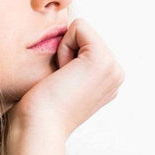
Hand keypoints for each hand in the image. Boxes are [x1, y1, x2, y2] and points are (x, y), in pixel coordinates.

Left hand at [6, 18, 124, 139]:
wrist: (38, 127)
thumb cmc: (40, 108)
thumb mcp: (64, 81)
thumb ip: (74, 62)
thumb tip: (69, 35)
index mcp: (108, 80)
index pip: (85, 42)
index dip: (65, 55)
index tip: (61, 83)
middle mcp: (116, 74)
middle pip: (85, 33)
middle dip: (65, 51)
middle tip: (60, 82)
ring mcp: (113, 68)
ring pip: (82, 30)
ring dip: (63, 51)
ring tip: (61, 80)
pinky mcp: (101, 59)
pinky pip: (79, 27)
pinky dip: (63, 46)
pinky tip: (61, 74)